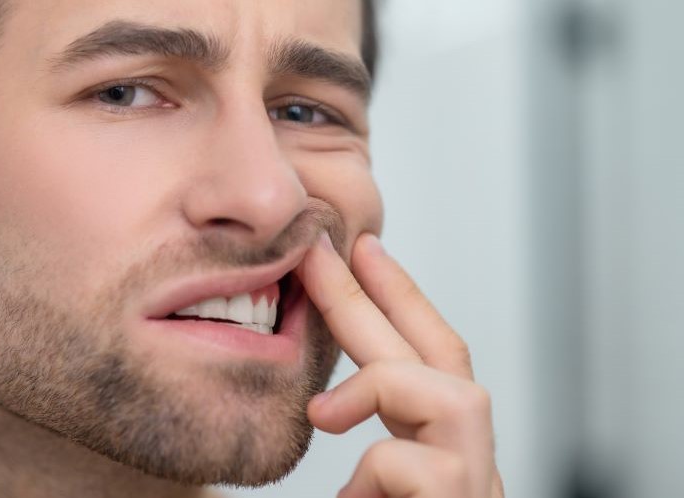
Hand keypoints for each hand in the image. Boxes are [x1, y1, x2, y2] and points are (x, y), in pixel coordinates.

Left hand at [296, 233, 504, 497]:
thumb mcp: (375, 492)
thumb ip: (367, 459)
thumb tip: (322, 415)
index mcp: (443, 454)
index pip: (433, 360)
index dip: (402, 299)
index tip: (364, 249)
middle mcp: (472, 464)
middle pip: (442, 356)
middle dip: (377, 294)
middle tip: (321, 249)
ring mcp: (476, 483)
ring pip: (449, 396)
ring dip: (376, 388)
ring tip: (322, 416)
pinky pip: (403, 462)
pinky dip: (366, 478)